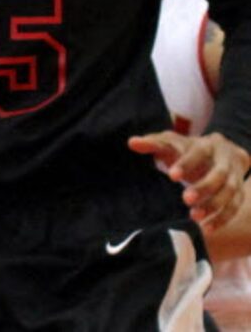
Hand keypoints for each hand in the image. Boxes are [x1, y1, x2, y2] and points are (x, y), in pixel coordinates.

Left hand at [129, 129, 249, 232]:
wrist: (222, 151)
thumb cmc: (188, 148)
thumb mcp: (172, 142)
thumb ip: (153, 143)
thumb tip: (131, 143)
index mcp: (207, 145)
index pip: (198, 152)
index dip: (187, 163)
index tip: (172, 175)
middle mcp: (224, 161)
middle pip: (219, 175)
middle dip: (204, 187)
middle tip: (185, 199)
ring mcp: (235, 178)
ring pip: (229, 193)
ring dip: (214, 206)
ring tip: (194, 217)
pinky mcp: (238, 194)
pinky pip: (234, 207)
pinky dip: (222, 219)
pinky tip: (207, 228)